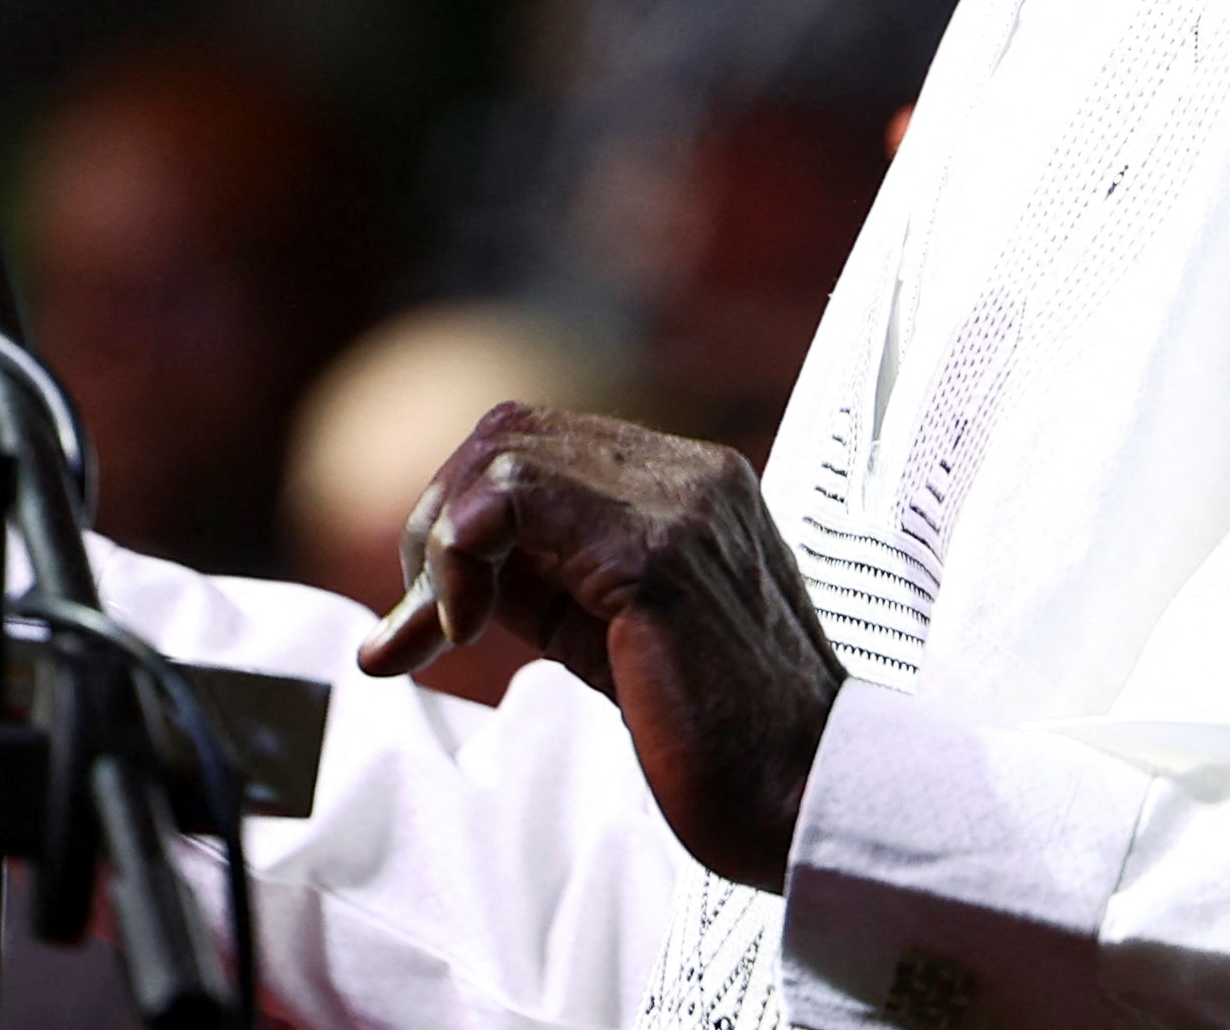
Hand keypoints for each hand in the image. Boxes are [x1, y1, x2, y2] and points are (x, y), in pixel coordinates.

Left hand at [355, 405, 841, 890]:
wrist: (805, 799)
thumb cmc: (717, 738)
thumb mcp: (610, 634)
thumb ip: (539, 585)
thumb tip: (426, 582)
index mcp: (691, 485)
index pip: (543, 440)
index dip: (467, 507)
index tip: (439, 603)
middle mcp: (691, 474)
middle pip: (513, 430)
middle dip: (440, 517)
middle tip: (424, 618)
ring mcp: (679, 505)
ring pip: (507, 451)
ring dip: (442, 543)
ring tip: (441, 628)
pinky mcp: (655, 556)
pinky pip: (513, 501)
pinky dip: (461, 556)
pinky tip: (462, 628)